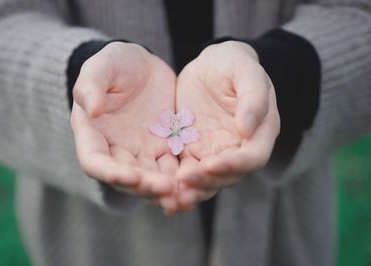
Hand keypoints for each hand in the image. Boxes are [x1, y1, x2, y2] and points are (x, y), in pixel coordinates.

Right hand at [70, 42, 178, 213]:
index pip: (94, 162)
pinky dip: (183, 178)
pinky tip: (198, 183)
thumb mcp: (102, 66)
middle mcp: (115, 149)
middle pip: (127, 178)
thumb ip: (91, 85)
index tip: (132, 177)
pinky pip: (173, 167)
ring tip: (186, 197)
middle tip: (168, 190)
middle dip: (146, 187)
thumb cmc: (116, 63)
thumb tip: (91, 110)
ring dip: (167, 190)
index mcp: (93, 134)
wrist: (142, 65)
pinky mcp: (164, 148)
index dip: (111, 173)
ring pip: (152, 178)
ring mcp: (141, 151)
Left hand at [175, 41, 279, 209]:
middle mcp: (239, 147)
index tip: (210, 164)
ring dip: (192, 188)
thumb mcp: (246, 71)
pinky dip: (176, 180)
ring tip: (172, 194)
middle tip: (184, 179)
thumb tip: (248, 130)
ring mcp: (216, 151)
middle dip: (207, 181)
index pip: (253, 156)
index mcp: (260, 131)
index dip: (234, 164)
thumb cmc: (234, 64)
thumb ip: (253, 98)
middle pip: (229, 175)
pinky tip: (161, 185)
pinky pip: (187, 169)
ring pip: (207, 179)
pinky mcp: (194, 150)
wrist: (211, 65)